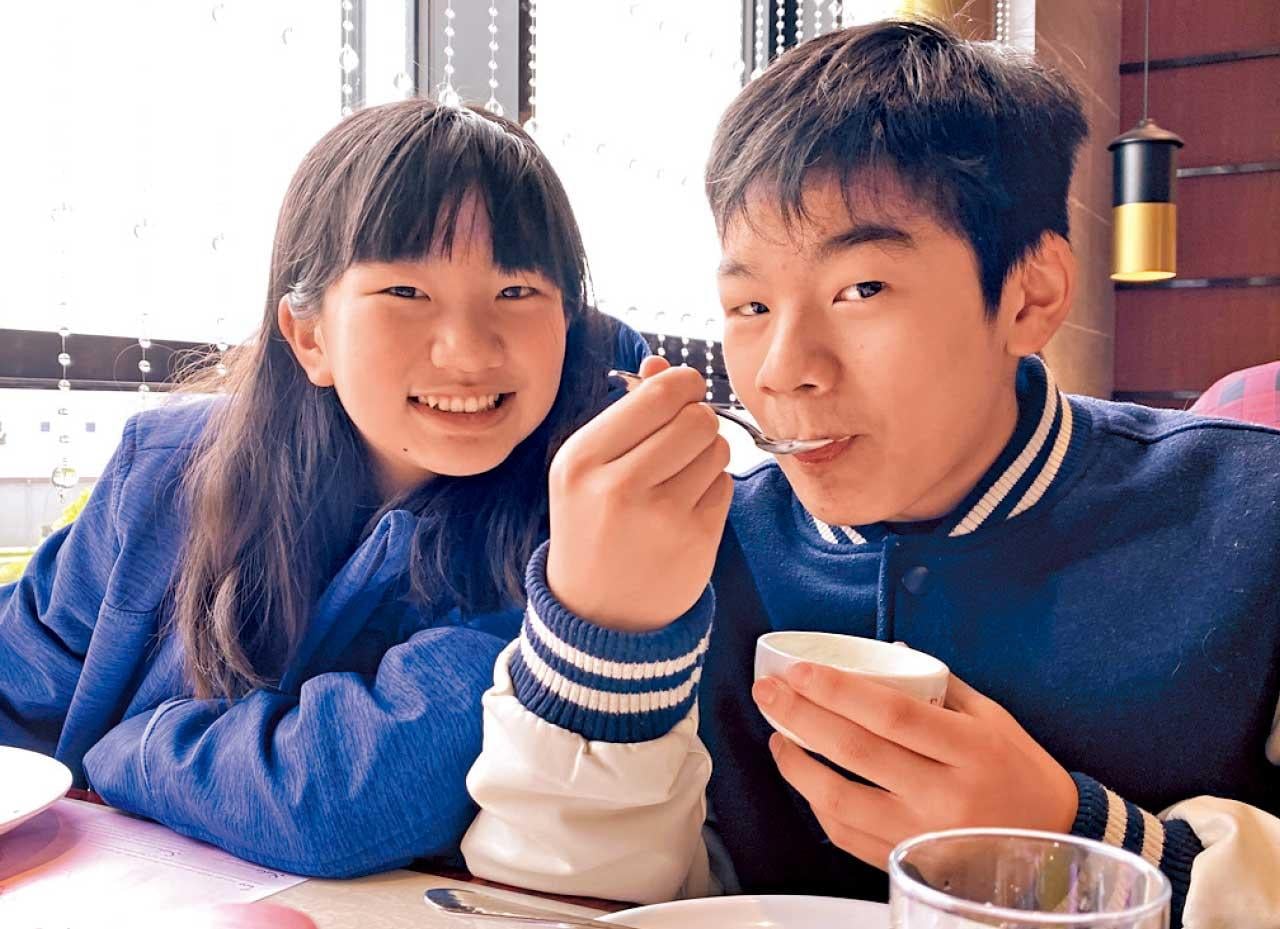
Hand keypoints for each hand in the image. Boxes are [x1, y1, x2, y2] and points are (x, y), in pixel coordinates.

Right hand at [546, 355, 732, 631]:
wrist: (598, 612)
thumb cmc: (592, 525)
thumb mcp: (588, 468)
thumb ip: (627, 412)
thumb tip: (663, 363)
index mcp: (582, 459)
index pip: (658, 393)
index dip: (682, 384)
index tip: (682, 393)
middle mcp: (618, 486)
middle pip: (696, 417)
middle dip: (698, 419)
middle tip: (682, 437)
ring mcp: (661, 516)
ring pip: (717, 448)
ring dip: (707, 453)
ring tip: (680, 474)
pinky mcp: (696, 540)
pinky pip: (725, 484)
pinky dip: (712, 487)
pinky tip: (686, 506)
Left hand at [752, 663, 1077, 868]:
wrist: (1053, 844)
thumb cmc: (1020, 772)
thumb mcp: (992, 719)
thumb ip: (939, 686)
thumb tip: (887, 651)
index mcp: (969, 749)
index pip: (890, 714)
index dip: (837, 690)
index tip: (800, 672)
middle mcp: (944, 795)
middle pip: (855, 751)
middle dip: (800, 716)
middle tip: (768, 692)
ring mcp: (923, 836)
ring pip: (840, 800)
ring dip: (797, 764)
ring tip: (777, 735)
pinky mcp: (907, 863)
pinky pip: (847, 835)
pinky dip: (818, 804)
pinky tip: (806, 778)